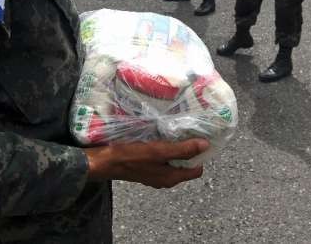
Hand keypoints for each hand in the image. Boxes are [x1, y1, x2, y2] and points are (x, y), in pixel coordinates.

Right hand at [84, 139, 208, 187]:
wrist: (105, 161)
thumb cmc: (131, 157)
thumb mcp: (159, 151)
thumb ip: (182, 149)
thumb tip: (205, 145)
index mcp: (171, 178)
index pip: (197, 170)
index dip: (201, 155)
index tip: (202, 138)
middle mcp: (165, 179)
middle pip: (186, 164)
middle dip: (190, 149)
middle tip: (190, 131)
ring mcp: (155, 173)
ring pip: (173, 160)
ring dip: (177, 147)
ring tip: (178, 130)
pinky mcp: (146, 167)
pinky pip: (162, 158)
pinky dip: (165, 148)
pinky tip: (162, 135)